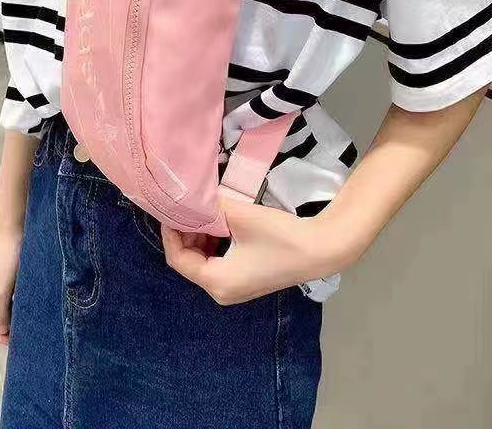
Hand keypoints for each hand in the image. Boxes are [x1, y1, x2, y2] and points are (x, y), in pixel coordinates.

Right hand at [0, 227, 22, 344]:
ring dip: (10, 315)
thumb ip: (0, 312)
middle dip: (2, 327)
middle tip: (19, 334)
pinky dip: (14, 303)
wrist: (13, 231)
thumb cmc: (4, 260)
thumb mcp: (1, 291)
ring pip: (0, 306)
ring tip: (23, 322)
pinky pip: (8, 295)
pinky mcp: (6, 274)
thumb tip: (2, 330)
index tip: (11, 340)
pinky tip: (25, 306)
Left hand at [161, 198, 344, 304]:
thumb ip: (210, 208)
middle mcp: (222, 293)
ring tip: (206, 211)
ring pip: (204, 262)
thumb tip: (189, 198)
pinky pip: (219, 263)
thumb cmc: (279, 235)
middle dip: (187, 233)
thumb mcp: (239, 216)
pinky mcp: (247, 281)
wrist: (321, 248)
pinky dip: (215, 244)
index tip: (171, 209)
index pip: (178, 259)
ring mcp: (236, 290)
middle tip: (189, 207)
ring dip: (201, 237)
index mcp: (216, 283)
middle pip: (190, 262)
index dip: (171, 233)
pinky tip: (223, 224)